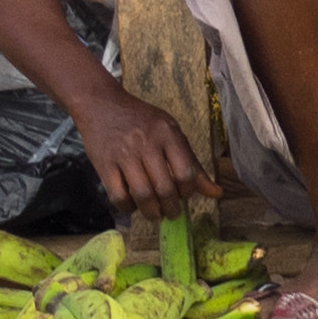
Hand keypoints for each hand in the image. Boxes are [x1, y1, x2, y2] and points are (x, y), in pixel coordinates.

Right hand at [73, 85, 221, 221]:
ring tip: (155, 214)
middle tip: (171, 212)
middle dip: (172, 208)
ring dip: (152, 212)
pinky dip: (128, 208)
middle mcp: (147, 144)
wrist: (101, 104)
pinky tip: (133, 206)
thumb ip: (192, 162)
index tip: (185, 195)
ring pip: (142, 195)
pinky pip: (118, 196)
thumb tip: (217, 193)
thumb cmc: (141, 120)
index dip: (188, 191)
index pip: (185, 173)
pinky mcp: (104, 165)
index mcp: (167, 134)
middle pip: (164, 188)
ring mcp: (123, 155)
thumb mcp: (170, 132)